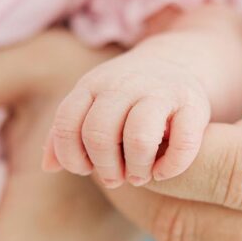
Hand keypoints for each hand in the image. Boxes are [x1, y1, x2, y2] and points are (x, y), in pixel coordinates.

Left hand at [44, 41, 210, 188]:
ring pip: (138, 138)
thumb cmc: (125, 98)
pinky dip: (172, 167)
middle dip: (105, 168)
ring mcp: (159, 91)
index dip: (72, 156)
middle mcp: (123, 85)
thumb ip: (66, 134)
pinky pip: (183, 143)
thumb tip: (48, 167)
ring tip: (140, 176)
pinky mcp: (193, 104)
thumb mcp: (91, 105)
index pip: (67, 124)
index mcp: (92, 86)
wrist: (176, 62)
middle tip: (117, 178)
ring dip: (137, 170)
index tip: (86, 168)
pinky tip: (164, 172)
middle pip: (99, 134)